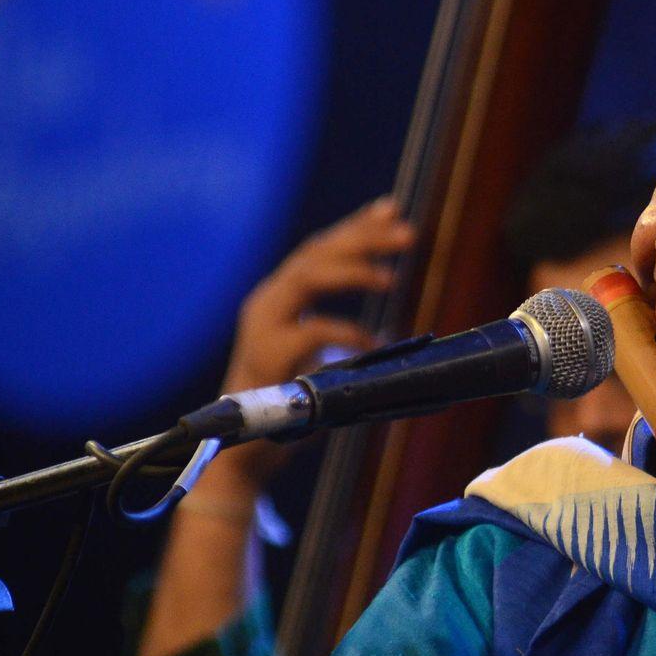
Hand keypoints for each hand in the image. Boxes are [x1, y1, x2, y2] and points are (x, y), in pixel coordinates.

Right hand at [207, 197, 414, 496]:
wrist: (247, 447)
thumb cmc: (291, 401)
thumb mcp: (321, 354)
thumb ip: (345, 328)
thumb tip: (387, 308)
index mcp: (282, 295)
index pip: (321, 248)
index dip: (357, 225)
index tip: (392, 208)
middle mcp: (269, 300)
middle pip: (316, 253)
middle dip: (363, 237)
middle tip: (408, 233)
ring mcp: (263, 325)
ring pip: (307, 277)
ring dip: (353, 271)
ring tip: (392, 278)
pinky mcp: (266, 355)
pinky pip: (311, 330)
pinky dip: (346, 331)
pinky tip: (374, 340)